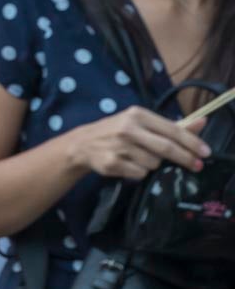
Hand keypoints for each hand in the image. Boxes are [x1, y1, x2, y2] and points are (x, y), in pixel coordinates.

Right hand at [63, 106, 209, 180]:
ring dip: (154, 165)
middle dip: (185, 158)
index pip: (172, 129)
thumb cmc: (117, 131)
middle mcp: (128, 129)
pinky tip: (129, 165)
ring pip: (154, 163)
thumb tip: (202, 122)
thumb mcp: (141, 123)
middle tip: (197, 166)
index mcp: (137, 114)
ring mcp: (119, 147)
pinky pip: (140, 174)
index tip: (206, 152)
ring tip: (140, 158)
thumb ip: (172, 125)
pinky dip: (139, 172)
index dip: (192, 142)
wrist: (83, 144)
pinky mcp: (113, 163)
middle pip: (166, 148)